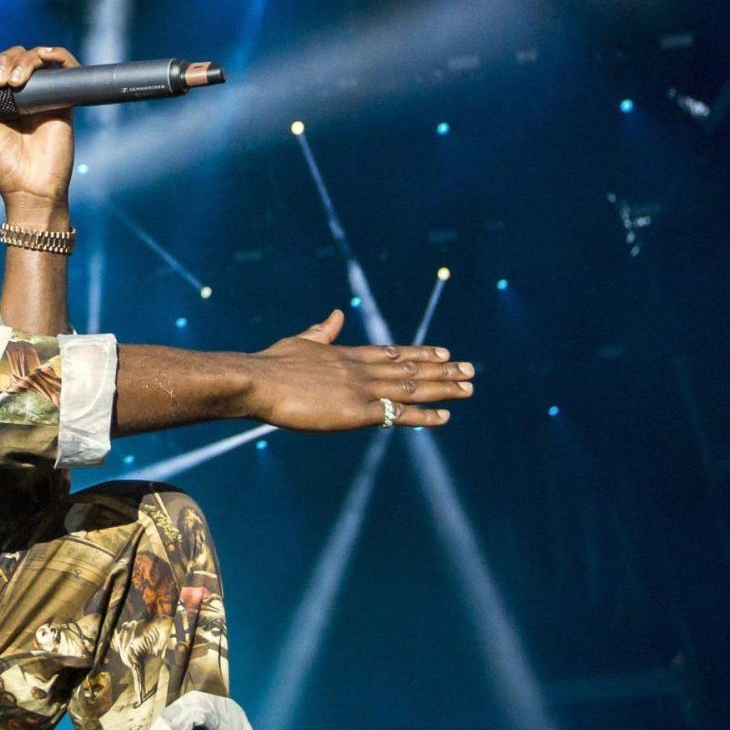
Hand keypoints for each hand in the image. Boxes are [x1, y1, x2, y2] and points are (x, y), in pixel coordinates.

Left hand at [0, 44, 77, 213]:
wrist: (31, 188)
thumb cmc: (5, 166)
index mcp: (1, 100)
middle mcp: (24, 94)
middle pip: (18, 57)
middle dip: (6, 60)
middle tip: (0, 80)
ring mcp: (44, 96)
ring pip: (39, 58)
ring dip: (25, 59)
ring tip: (14, 80)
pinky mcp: (64, 101)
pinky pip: (67, 68)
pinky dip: (57, 54)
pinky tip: (44, 57)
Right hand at [245, 310, 473, 430]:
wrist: (259, 380)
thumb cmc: (271, 365)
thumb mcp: (300, 341)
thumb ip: (322, 332)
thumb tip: (335, 315)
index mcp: (347, 354)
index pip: (393, 353)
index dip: (420, 354)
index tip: (443, 353)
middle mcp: (362, 369)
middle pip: (411, 368)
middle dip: (442, 370)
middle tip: (470, 369)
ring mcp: (363, 389)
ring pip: (413, 387)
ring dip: (444, 387)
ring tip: (469, 386)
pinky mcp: (359, 411)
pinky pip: (400, 414)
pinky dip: (424, 415)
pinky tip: (446, 415)